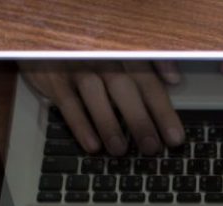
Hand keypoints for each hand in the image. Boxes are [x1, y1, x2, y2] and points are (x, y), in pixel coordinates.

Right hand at [21, 60, 184, 154]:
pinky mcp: (54, 79)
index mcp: (124, 54)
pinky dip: (80, 125)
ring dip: (109, 124)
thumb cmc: (93, 50)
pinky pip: (68, 103)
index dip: (163, 111)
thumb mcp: (122, 52)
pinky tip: (93, 145)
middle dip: (140, 120)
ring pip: (95, 94)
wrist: (47, 37)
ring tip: (121, 150)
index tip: (175, 137)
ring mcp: (77, 67)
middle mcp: (103, 58)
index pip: (149, 83)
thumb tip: (175, 79)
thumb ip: (151, 64)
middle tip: (151, 148)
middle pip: (125, 89)